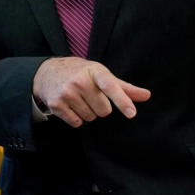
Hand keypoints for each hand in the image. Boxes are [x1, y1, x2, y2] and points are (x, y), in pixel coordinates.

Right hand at [32, 57, 150, 127]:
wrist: (47, 72)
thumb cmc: (81, 74)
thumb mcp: (101, 75)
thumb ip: (124, 88)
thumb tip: (147, 96)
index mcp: (94, 71)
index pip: (111, 86)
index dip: (122, 100)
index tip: (131, 113)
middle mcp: (80, 81)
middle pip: (104, 110)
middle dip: (100, 107)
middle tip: (90, 96)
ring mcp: (66, 92)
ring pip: (90, 118)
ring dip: (88, 113)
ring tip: (79, 99)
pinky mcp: (56, 104)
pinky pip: (77, 122)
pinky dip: (77, 118)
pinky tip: (71, 106)